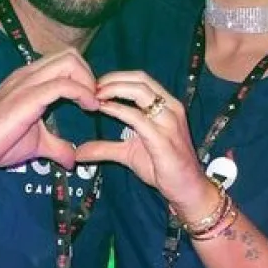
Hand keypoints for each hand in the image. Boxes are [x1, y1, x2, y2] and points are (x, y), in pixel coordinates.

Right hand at [0, 49, 99, 172]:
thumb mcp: (36, 144)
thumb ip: (57, 146)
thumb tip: (72, 159)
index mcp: (30, 79)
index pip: (66, 60)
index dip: (85, 77)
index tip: (94, 101)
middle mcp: (29, 74)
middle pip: (70, 55)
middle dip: (90, 75)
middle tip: (95, 100)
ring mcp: (26, 82)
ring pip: (69, 62)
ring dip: (89, 81)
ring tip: (93, 104)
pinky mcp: (27, 97)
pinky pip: (63, 85)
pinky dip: (83, 93)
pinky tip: (89, 108)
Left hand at [74, 71, 215, 219]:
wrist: (188, 189)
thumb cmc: (163, 168)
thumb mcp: (129, 154)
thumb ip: (106, 148)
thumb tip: (79, 152)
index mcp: (167, 106)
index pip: (141, 79)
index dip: (116, 78)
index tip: (95, 85)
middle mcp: (171, 108)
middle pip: (140, 80)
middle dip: (112, 80)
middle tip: (91, 88)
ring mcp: (169, 122)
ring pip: (140, 92)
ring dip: (113, 90)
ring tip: (94, 96)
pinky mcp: (163, 139)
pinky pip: (138, 117)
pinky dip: (118, 110)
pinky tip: (104, 109)